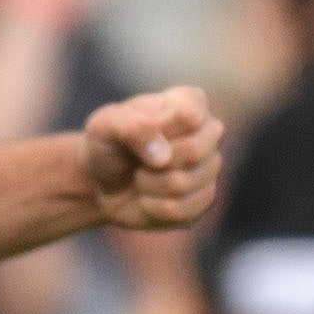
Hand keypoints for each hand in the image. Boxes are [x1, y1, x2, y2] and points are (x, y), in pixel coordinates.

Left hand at [82, 87, 222, 232]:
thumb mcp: (106, 126)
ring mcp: (210, 168)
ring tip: (140, 177)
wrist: (103, 180)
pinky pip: (179, 211)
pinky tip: (147, 197)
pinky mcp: (203, 200)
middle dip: (152, 162)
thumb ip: (132, 128)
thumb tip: (164, 157)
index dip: (157, 131)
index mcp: (190, 102)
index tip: (136, 131)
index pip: (189, 116)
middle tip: (137, 159)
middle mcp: (208, 133)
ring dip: (147, 185)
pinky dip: (151, 207)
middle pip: (194, 152)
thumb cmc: (108, 144)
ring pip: (182, 184)